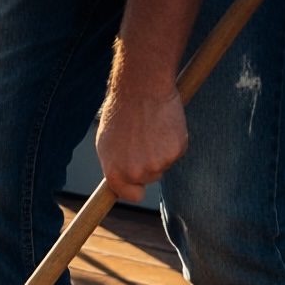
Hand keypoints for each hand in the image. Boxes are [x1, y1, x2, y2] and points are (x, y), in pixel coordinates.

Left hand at [96, 78, 187, 202]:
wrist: (141, 88)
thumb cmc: (121, 111)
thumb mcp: (107, 142)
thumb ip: (114, 165)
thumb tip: (120, 181)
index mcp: (116, 172)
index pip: (131, 196)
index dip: (135, 189)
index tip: (138, 183)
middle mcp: (137, 173)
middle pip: (151, 178)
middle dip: (148, 162)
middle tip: (142, 137)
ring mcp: (158, 163)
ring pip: (164, 164)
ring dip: (160, 150)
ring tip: (150, 128)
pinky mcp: (177, 150)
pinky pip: (177, 151)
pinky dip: (173, 140)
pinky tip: (163, 124)